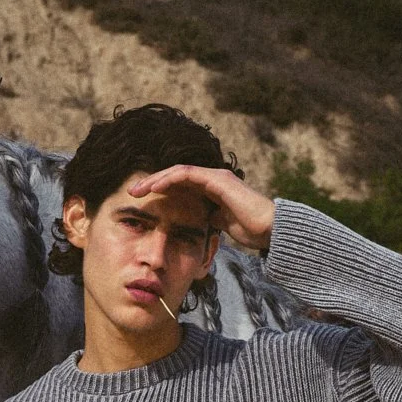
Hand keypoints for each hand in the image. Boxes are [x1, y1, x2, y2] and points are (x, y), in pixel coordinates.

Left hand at [127, 166, 275, 252]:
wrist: (269, 229)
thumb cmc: (250, 230)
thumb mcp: (221, 226)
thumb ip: (208, 221)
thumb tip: (196, 225)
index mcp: (211, 190)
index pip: (179, 186)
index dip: (160, 192)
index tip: (141, 202)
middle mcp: (211, 179)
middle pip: (174, 176)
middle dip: (151, 183)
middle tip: (132, 192)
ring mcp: (214, 176)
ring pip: (177, 172)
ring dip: (156, 179)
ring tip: (138, 188)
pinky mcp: (216, 179)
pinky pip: (187, 174)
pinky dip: (169, 179)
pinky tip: (155, 187)